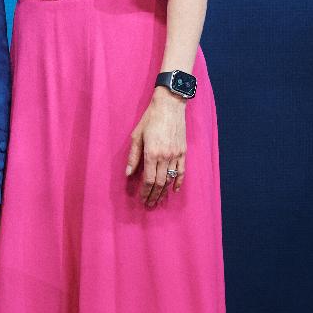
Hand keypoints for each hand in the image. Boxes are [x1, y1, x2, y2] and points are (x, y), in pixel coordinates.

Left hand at [125, 88, 186, 205]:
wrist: (169, 106)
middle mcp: (165, 156)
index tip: (142, 200)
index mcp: (151, 153)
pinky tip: (175, 190)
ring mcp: (176, 155)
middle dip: (154, 195)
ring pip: (171, 179)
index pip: (149, 179)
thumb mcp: (136, 136)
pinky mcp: (184, 152)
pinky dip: (179, 182)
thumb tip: (128, 173)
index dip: (145, 192)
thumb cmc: (149, 119)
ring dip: (164, 192)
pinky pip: (182, 171)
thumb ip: (133, 156)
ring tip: (159, 201)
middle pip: (160, 182)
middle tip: (149, 205)